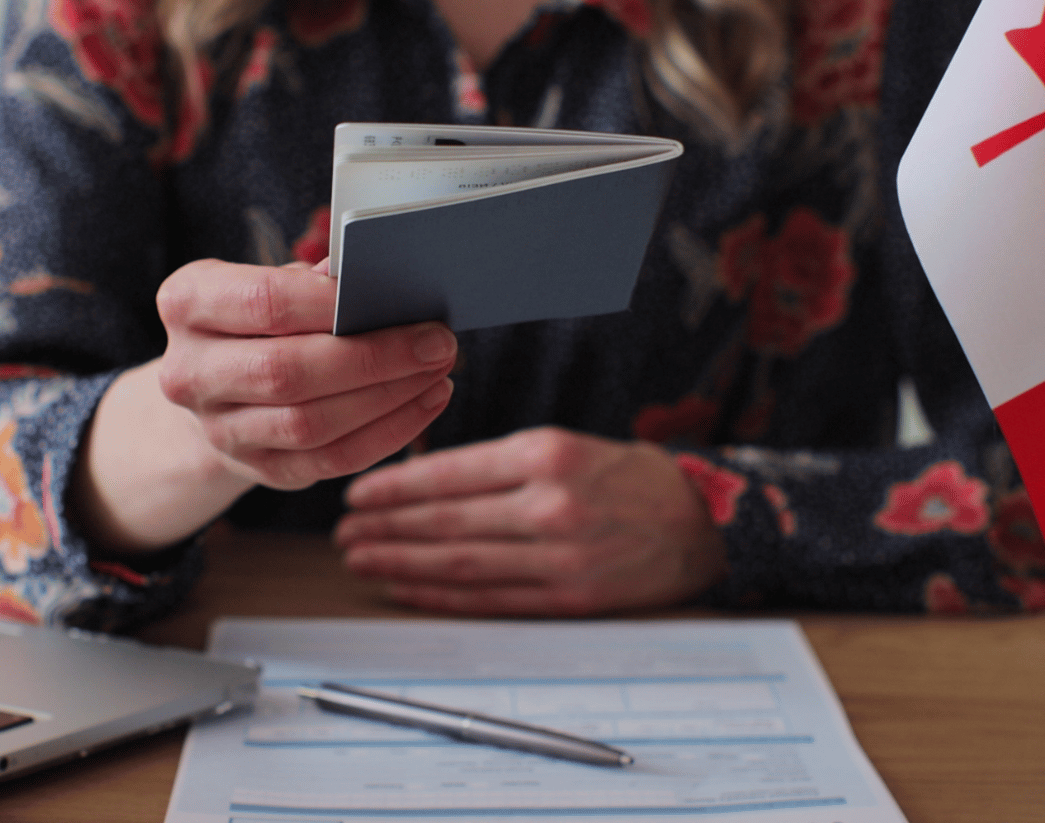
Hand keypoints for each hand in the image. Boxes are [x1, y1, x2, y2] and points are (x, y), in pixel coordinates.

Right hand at [154, 258, 456, 490]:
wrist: (215, 386)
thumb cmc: (255, 319)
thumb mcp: (266, 281)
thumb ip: (312, 281)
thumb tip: (371, 279)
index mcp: (186, 303)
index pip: (264, 303)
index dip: (332, 303)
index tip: (393, 296)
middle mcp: (189, 372)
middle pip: (287, 372)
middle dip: (374, 357)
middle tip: (437, 342)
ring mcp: (219, 430)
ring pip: (311, 424)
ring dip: (388, 398)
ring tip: (438, 372)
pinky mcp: (257, 469)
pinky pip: (330, 460)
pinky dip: (387, 433)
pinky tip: (424, 404)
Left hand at [334, 427, 725, 615]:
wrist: (700, 522)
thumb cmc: (625, 477)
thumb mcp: (565, 445)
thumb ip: (499, 463)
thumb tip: (422, 480)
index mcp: (545, 454)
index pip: (450, 473)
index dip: (395, 488)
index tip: (357, 494)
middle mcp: (550, 504)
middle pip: (447, 521)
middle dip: (386, 529)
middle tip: (343, 533)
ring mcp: (560, 556)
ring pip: (461, 562)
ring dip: (402, 563)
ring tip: (361, 560)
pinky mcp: (569, 597)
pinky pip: (490, 598)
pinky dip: (441, 594)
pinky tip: (407, 587)